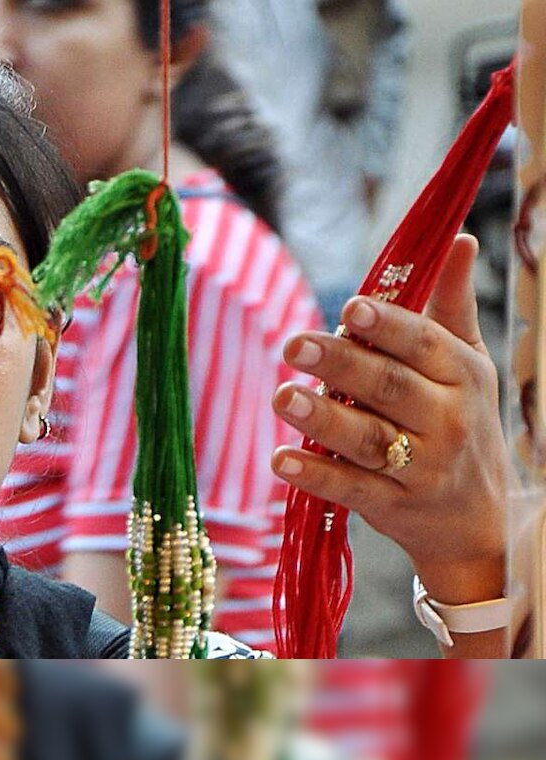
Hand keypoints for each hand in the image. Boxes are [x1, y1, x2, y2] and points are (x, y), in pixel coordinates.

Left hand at [271, 235, 507, 606]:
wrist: (478, 520)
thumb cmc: (460, 421)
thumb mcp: (467, 363)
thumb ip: (452, 304)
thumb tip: (459, 238)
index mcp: (460, 375)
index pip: (422, 344)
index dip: (386, 326)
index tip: (348, 308)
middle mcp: (446, 420)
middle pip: (389, 387)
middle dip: (340, 365)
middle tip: (292, 345)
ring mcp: (422, 468)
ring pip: (369, 440)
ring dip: (323, 420)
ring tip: (282, 397)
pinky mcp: (394, 507)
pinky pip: (353, 489)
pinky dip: (316, 476)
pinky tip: (281, 460)